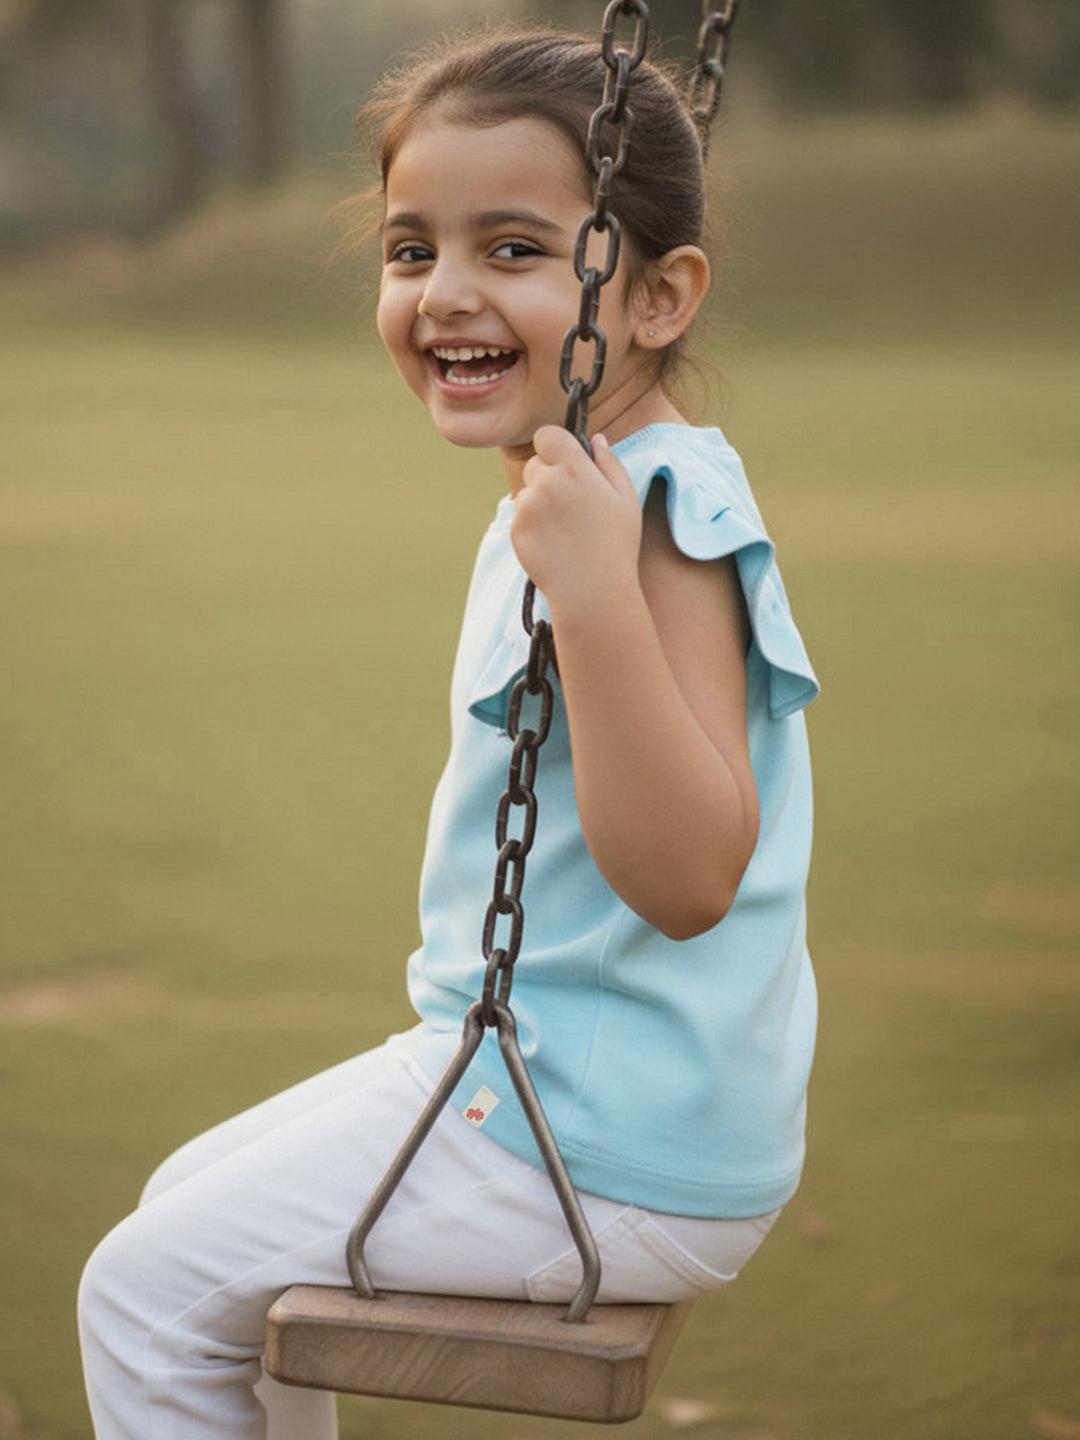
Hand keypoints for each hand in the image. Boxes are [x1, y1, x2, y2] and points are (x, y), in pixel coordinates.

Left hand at [511, 426, 642, 618]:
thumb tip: (596, 440)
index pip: (546, 435)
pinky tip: (554, 543)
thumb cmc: (615, 545)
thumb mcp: (626, 500)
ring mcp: (527, 506)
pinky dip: (532, 525)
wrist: (591, 590)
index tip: (564, 461)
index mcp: (574, 468)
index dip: (554, 445)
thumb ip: (610, 463)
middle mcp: (546, 482)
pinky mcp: (516, 529)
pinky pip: (520, 516)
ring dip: (539, 502)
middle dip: (548, 475)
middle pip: (535, 463)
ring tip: (565, 529)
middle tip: (571, 505)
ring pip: (526, 491)